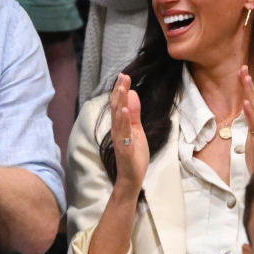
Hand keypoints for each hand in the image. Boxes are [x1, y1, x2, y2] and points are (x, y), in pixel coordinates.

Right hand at [109, 73, 148, 192]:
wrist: (131, 178)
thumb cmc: (134, 155)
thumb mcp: (137, 130)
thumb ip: (134, 113)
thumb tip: (132, 94)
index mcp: (120, 125)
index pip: (118, 104)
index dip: (120, 89)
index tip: (124, 75)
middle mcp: (117, 130)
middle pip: (116, 107)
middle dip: (119, 91)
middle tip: (123, 76)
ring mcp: (120, 139)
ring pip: (118, 118)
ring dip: (119, 102)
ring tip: (122, 88)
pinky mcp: (125, 148)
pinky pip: (123, 134)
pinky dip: (123, 122)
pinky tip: (124, 111)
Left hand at [239, 66, 253, 173]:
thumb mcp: (252, 135)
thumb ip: (250, 123)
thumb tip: (245, 111)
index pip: (253, 99)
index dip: (247, 86)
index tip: (242, 71)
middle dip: (248, 83)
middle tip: (243, 68)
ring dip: (250, 93)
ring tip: (245, 79)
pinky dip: (250, 112)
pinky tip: (245, 103)